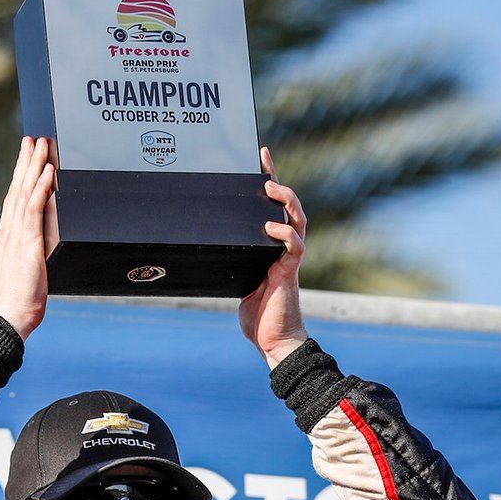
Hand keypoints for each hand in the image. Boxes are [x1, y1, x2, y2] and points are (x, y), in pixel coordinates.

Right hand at [0, 137, 54, 340]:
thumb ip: (31, 259)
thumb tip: (40, 252)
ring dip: (34, 165)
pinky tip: (48, 170)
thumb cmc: (17, 305)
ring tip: (41, 144)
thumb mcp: (26, 275)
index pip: (13, 201)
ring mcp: (15, 235)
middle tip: (32, 139)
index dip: (20, 178)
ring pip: (24, 191)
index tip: (25, 160)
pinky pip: (35, 207)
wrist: (7, 319)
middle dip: (25, 162)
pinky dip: (41, 186)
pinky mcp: (26, 242)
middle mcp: (8, 232)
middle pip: (16, 189)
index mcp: (6, 239)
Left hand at [238, 146, 307, 368]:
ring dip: (286, 202)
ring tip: (271, 188)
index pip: (272, 208)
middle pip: (288, 207)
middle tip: (264, 168)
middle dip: (278, 183)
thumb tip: (204, 247)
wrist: (273, 341)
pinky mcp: (289, 273)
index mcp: (271, 247)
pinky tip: (272, 226)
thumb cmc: (257, 315)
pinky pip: (293, 247)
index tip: (260, 157)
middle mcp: (283, 249)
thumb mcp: (237, 281)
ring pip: (296, 220)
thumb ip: (231, 263)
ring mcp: (288, 259)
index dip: (269, 181)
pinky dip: (284, 234)